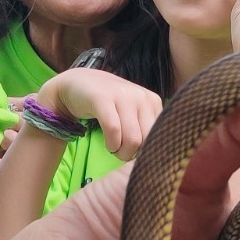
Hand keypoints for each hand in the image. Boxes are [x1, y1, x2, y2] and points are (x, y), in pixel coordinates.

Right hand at [39, 67, 162, 159]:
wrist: (78, 84)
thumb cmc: (110, 104)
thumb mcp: (133, 112)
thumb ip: (146, 127)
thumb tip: (155, 155)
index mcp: (153, 101)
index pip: (161, 135)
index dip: (149, 151)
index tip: (136, 154)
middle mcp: (141, 96)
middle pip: (147, 140)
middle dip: (135, 154)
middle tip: (123, 153)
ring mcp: (122, 95)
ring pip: (133, 139)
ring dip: (121, 152)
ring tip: (114, 148)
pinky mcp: (102, 99)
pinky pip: (113, 130)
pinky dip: (111, 144)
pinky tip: (108, 144)